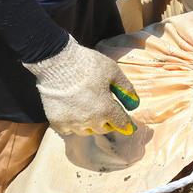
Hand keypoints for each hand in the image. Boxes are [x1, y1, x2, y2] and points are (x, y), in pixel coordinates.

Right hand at [23, 37, 138, 135]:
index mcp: (105, 109)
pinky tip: (74, 113)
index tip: (130, 127)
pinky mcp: (56, 121)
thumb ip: (126, 89)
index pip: (120, 123)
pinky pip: (69, 130)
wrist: (57, 62)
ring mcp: (72, 122)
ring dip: (92, 124)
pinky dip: (74, 125)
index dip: (127, 125)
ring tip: (91, 111)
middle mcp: (89, 120)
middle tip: (108, 112)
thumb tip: (135, 104)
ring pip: (86, 131)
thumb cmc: (88, 64)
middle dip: (108, 122)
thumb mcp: (113, 72)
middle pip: (103, 128)